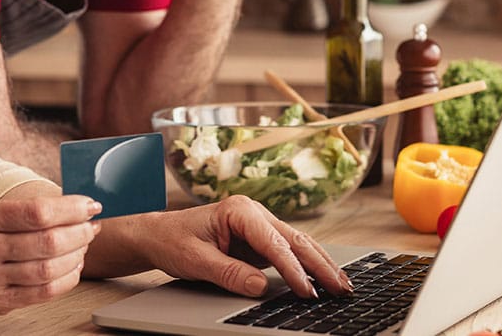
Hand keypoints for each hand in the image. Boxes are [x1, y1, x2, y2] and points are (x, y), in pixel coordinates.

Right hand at [0, 195, 100, 315]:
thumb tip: (72, 207)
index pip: (38, 212)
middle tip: (92, 225)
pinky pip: (41, 294)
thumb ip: (22, 211)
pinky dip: (65, 280)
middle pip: (47, 242)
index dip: (71, 208)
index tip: (90, 204)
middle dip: (80, 232)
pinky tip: (72, 267)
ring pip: (48, 271)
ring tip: (84, 245)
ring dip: (76, 256)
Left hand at [139, 195, 351, 298]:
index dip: (292, 269)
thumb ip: (228, 273)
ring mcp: (259, 224)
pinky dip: (308, 265)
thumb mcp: (195, 261)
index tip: (305, 291)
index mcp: (238, 210)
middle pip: (295, 240)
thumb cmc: (173, 241)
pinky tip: (323, 279)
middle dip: (320, 265)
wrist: (158, 234)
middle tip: (341, 289)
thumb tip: (260, 287)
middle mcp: (254, 213)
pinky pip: (288, 252)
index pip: (273, 243)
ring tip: (342, 285)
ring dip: (320, 264)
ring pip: (297, 244)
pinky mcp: (260, 239)